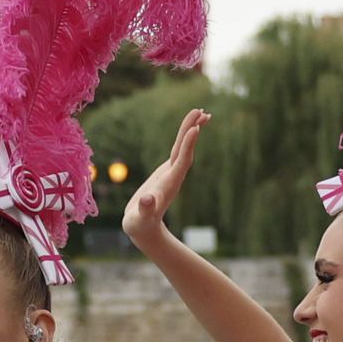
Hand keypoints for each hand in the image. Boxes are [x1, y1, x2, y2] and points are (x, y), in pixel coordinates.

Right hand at [123, 108, 206, 250]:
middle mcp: (173, 176)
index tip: (195, 128)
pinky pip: (178, 150)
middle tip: (202, 112)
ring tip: (201, 113)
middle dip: (193, 130)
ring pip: (183, 147)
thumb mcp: (139, 217)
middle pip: (186, 150)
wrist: (143, 229)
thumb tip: (147, 200)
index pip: (182, 161)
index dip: (188, 145)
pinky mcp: (166, 172)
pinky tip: (188, 129)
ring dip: (191, 130)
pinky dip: (184, 138)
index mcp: (169, 183)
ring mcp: (171, 173)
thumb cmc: (139, 224)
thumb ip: (145, 209)